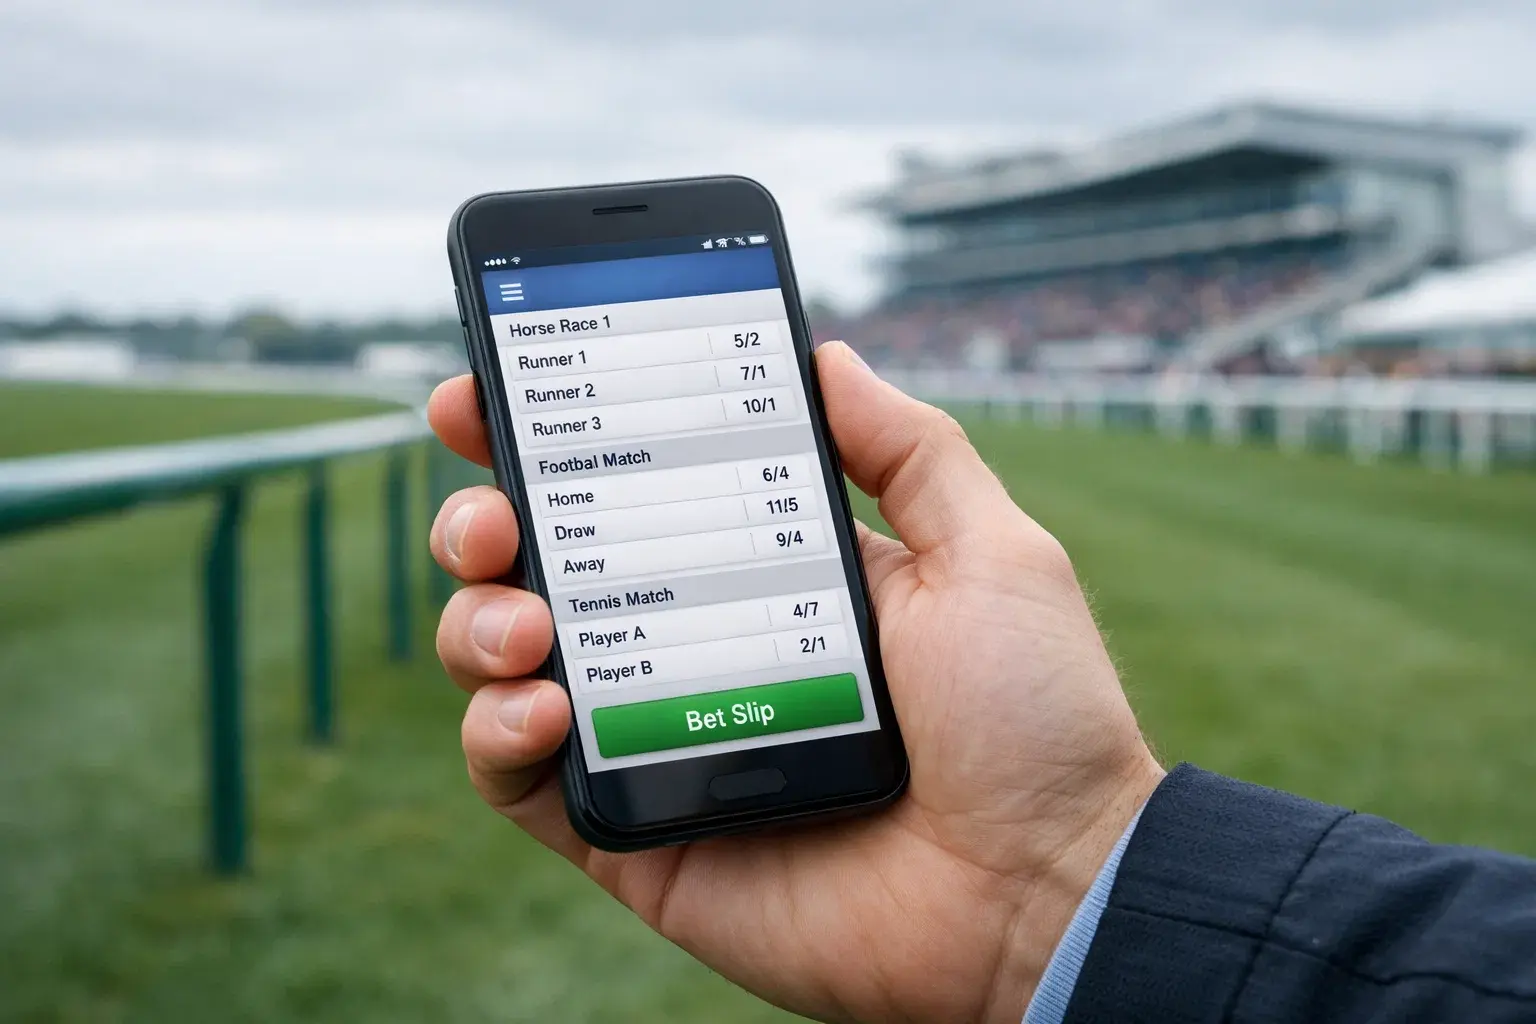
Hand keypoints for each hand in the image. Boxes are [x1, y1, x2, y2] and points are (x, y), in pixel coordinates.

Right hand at [426, 342, 1163, 1022]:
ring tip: (525, 624)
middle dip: (483, 520)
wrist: (1042, 892)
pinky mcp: (633, 834)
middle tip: (489, 513)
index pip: (633, 489)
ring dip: (478, 623)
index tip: (486, 390)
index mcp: (763, 573)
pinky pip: (521, 783)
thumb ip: (907, 449)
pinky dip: (497, 736)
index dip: (550, 437)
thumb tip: (823, 352)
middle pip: (547, 565)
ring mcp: (656, 738)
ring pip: (509, 662)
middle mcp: (694, 647)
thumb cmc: (1033, 720)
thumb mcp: (987, 552)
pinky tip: (543, 707)